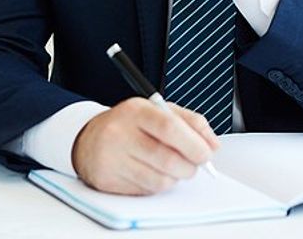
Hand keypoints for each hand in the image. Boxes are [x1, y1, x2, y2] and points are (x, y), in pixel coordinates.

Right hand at [71, 98, 219, 194]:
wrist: (89, 139)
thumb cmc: (129, 125)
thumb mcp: (157, 111)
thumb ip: (190, 123)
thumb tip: (213, 144)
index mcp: (135, 111)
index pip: (169, 127)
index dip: (194, 144)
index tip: (206, 153)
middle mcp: (120, 133)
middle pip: (167, 159)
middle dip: (190, 166)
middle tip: (195, 164)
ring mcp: (112, 159)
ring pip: (160, 180)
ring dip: (175, 178)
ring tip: (172, 167)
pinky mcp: (108, 181)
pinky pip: (146, 191)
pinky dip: (158, 185)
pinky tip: (152, 172)